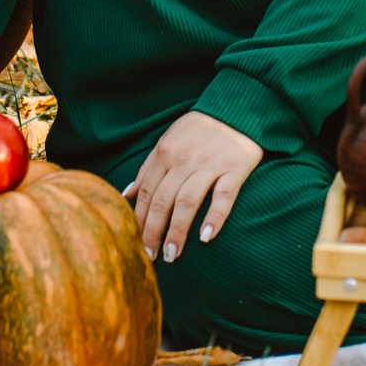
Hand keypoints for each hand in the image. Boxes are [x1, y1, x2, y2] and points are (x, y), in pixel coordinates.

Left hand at [123, 112, 263, 262]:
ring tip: (172, 254)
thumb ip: (148, 167)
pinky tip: (206, 237)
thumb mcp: (168, 139)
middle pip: (164, 200)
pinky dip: (215, 217)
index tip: (136, 242)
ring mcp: (210, 165)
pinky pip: (224, 196)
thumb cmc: (199, 129)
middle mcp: (185, 160)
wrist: (238, 109)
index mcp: (166, 153)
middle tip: (151, 257)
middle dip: (154, 231)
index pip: (148, 192)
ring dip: (178, 230)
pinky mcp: (235, 169)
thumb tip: (128, 194)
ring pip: (188, 201)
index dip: (140, 219)